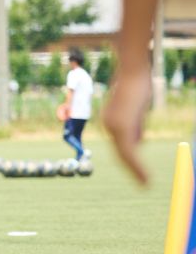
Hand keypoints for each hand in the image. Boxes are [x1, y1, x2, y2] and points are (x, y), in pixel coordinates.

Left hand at [103, 68, 151, 184]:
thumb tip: (137, 142)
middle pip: (122, 153)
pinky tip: (144, 178)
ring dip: (136, 167)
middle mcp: (108, 125)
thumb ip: (135, 125)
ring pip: (126, 153)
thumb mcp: (136, 109)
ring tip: (144, 175)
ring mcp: (112, 126)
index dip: (130, 162)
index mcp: (110, 121)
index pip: (121, 145)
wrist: (133, 70)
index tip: (139, 175)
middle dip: (133, 169)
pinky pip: (127, 152)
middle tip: (145, 184)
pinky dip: (136, 167)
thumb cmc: (137, 85)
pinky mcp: (120, 127)